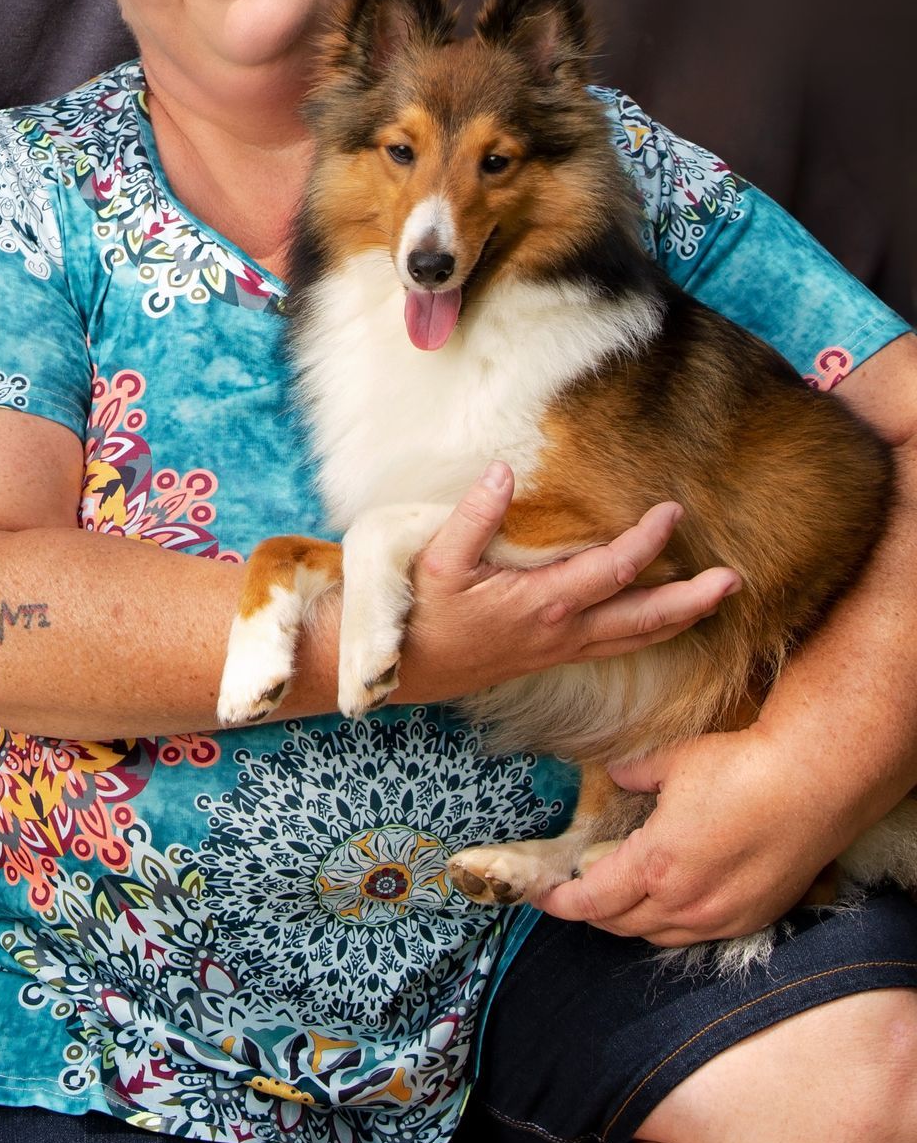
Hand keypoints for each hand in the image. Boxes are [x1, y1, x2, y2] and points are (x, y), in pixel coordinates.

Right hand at [395, 462, 738, 704]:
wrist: (409, 669)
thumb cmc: (424, 611)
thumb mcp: (437, 559)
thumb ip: (473, 517)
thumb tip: (503, 473)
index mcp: (544, 603)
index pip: (614, 570)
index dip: (647, 540)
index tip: (672, 510)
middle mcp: (564, 632)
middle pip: (645, 619)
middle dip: (693, 600)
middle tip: (734, 579)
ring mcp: (562, 649)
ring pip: (637, 639)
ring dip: (680, 620)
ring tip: (716, 601)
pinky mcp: (555, 656)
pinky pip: (617, 648)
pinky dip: (649, 635)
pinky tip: (660, 623)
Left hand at [536, 726, 846, 944]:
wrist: (812, 786)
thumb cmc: (740, 770)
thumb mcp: (671, 762)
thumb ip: (634, 773)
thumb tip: (616, 774)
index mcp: (655, 866)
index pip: (593, 900)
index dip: (562, 902)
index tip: (543, 898)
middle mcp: (684, 903)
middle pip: (622, 924)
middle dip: (593, 913)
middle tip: (576, 895)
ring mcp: (721, 917)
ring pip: (659, 935)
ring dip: (631, 921)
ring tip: (617, 900)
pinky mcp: (752, 919)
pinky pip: (697, 936)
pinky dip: (671, 925)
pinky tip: (669, 904)